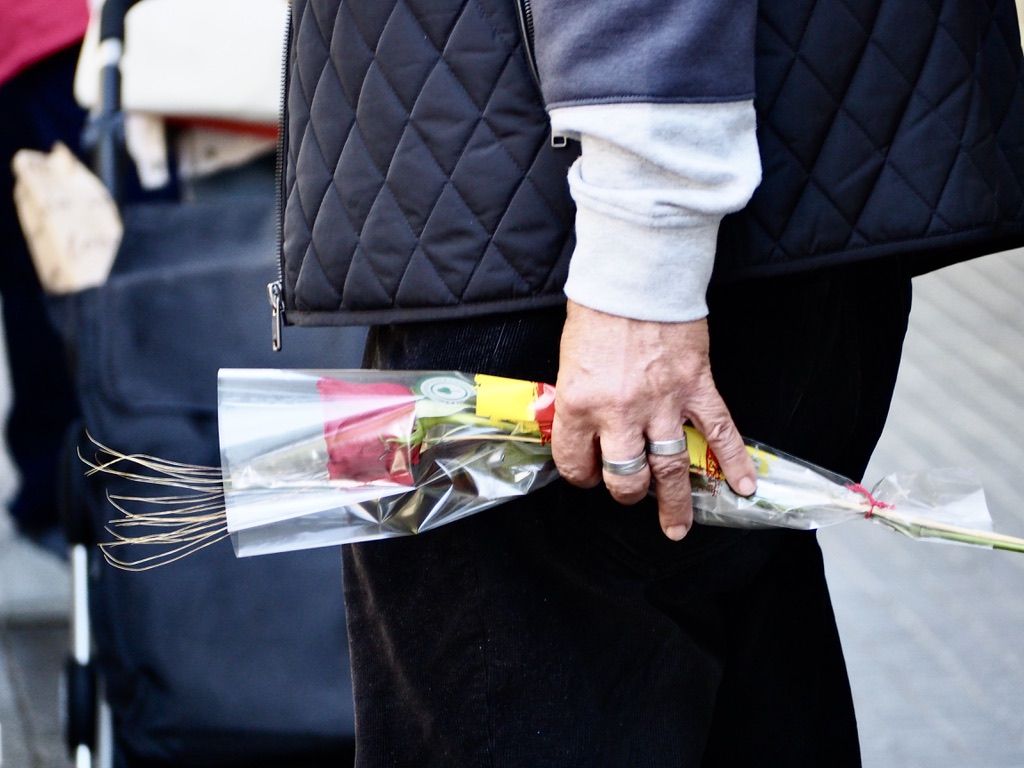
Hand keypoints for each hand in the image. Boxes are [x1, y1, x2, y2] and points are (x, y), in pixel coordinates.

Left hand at [553, 300, 756, 539]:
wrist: (636, 273)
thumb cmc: (598, 309)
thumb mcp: (570, 359)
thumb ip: (578, 399)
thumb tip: (584, 428)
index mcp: (580, 404)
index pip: (575, 462)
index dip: (581, 474)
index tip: (588, 474)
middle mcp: (620, 413)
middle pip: (625, 477)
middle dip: (625, 492)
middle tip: (628, 493)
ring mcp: (662, 403)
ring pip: (670, 469)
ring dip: (675, 504)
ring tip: (677, 527)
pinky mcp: (696, 387)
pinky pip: (719, 433)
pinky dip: (735, 462)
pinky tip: (744, 487)